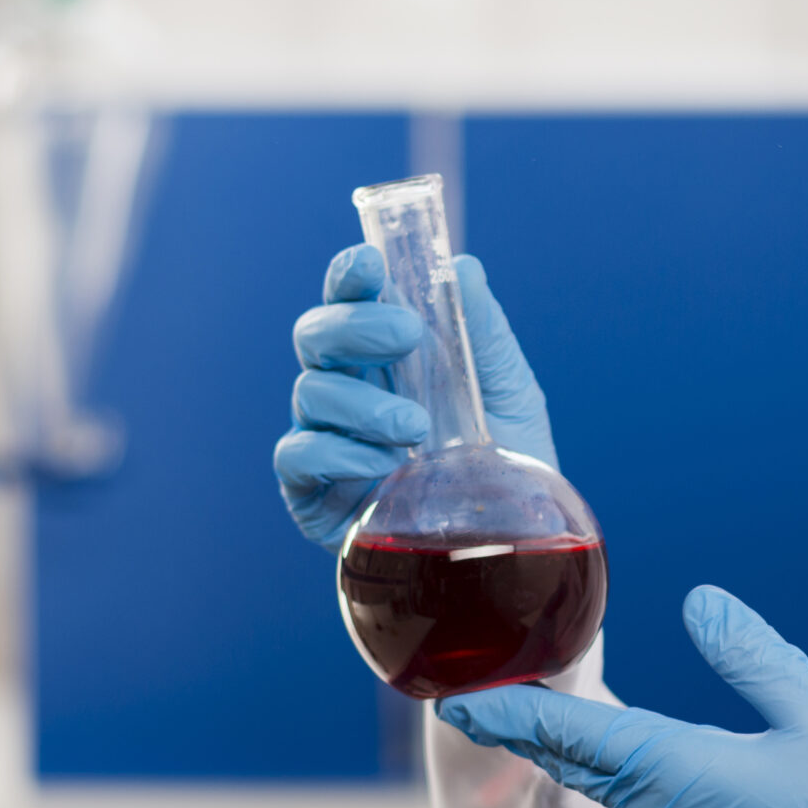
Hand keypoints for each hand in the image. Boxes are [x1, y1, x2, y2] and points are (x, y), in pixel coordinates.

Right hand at [274, 243, 559, 550]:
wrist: (509, 544)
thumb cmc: (506, 458)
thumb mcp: (509, 389)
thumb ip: (483, 330)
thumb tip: (461, 268)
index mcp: (384, 355)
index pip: (350, 300)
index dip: (349, 275)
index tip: (369, 262)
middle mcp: (347, 388)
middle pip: (315, 336)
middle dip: (354, 325)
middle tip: (406, 334)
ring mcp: (325, 438)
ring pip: (309, 392)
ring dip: (363, 401)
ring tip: (416, 427)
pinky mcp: (311, 493)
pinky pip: (298, 455)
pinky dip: (339, 452)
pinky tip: (385, 465)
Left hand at [439, 586, 807, 807]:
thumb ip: (753, 655)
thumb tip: (699, 602)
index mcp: (677, 774)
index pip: (573, 737)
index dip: (511, 714)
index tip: (454, 701)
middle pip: (575, 763)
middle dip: (524, 729)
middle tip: (477, 699)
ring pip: (608, 786)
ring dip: (568, 751)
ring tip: (535, 714)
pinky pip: (643, 807)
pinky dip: (612, 773)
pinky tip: (619, 755)